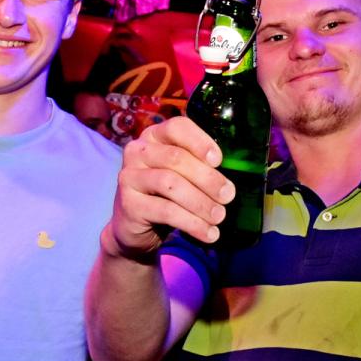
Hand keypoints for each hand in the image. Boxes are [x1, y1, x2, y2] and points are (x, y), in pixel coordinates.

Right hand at [106, 116, 232, 259]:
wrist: (136, 228)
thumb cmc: (166, 195)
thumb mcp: (182, 176)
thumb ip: (200, 167)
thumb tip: (232, 181)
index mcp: (154, 136)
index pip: (177, 127)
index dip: (200, 141)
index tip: (219, 160)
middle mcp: (137, 152)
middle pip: (176, 158)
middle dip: (207, 178)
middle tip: (228, 195)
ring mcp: (129, 177)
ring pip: (170, 184)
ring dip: (201, 202)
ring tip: (219, 216)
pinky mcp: (128, 204)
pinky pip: (165, 210)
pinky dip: (192, 223)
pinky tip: (208, 233)